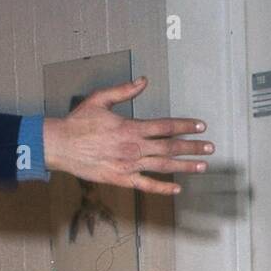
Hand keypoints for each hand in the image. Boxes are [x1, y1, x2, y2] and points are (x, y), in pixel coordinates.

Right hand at [42, 76, 213, 195]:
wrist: (60, 145)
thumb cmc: (79, 122)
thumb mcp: (100, 99)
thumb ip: (124, 91)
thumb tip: (144, 81)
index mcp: (131, 127)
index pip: (165, 126)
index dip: (185, 126)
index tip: (201, 126)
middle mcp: (134, 147)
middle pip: (170, 147)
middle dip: (193, 147)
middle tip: (210, 148)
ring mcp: (130, 165)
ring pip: (163, 166)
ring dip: (185, 166)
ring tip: (203, 166)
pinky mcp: (122, 179)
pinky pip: (147, 185)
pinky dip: (163, 188)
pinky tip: (177, 189)